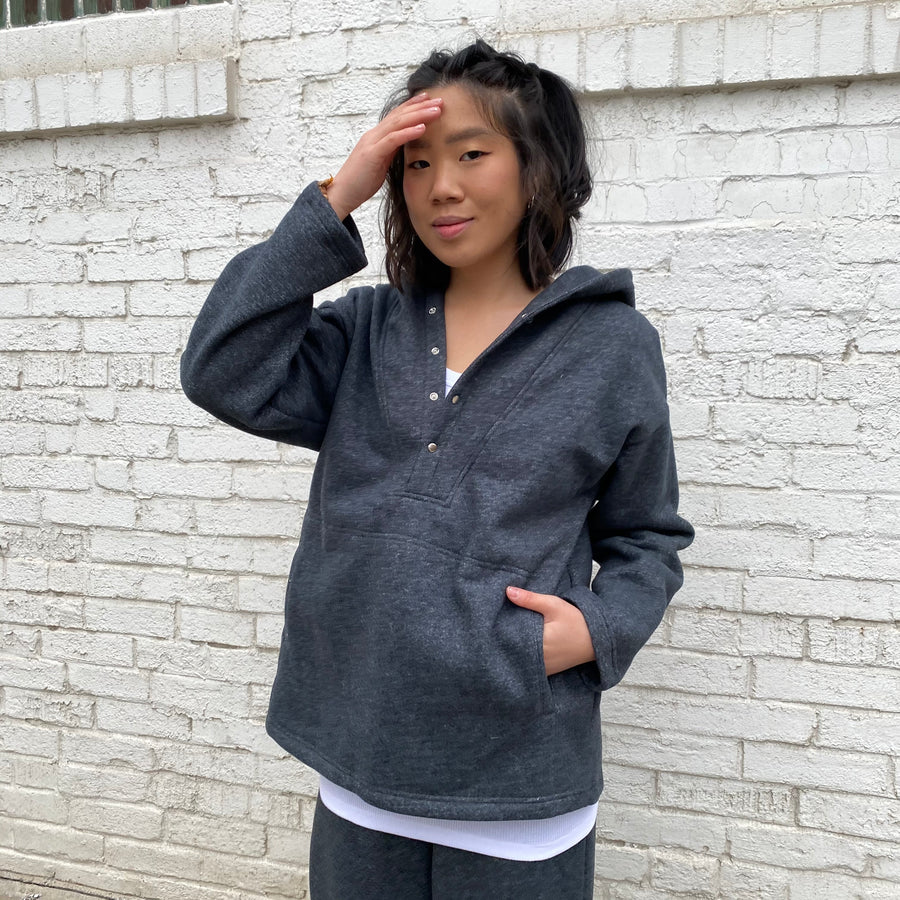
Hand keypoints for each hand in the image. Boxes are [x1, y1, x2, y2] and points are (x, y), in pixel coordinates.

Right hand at [324, 93, 443, 220]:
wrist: (342, 194)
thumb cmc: (360, 183)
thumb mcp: (380, 164)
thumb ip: (390, 152)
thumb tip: (404, 147)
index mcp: (376, 137)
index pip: (396, 116)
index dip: (413, 106)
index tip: (429, 100)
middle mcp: (373, 135)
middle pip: (400, 115)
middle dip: (421, 106)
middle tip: (440, 100)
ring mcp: (372, 143)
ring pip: (398, 123)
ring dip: (419, 115)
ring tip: (437, 110)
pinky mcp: (372, 154)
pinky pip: (393, 140)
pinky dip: (408, 132)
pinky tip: (422, 128)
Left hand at [506, 587, 595, 675]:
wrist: (597, 639)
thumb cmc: (576, 621)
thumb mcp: (553, 605)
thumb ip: (530, 599)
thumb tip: (508, 591)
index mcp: (539, 643)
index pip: (510, 639)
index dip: (500, 631)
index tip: (494, 623)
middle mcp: (540, 660)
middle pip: (513, 651)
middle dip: (505, 640)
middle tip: (497, 628)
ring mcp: (544, 668)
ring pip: (520, 660)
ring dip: (514, 650)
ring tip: (504, 638)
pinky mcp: (548, 671)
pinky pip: (530, 667)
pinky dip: (524, 658)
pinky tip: (520, 647)